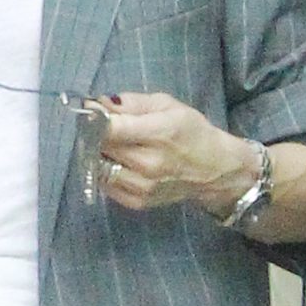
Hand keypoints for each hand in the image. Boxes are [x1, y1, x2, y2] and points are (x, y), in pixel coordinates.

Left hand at [96, 91, 255, 216]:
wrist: (214, 170)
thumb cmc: (192, 132)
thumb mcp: (167, 106)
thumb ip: (132, 102)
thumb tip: (99, 103)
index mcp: (159, 133)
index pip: (111, 128)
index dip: (93, 119)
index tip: (91, 112)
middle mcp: (149, 163)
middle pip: (101, 147)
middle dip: (94, 134)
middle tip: (101, 127)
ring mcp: (142, 186)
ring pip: (99, 167)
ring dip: (98, 155)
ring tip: (111, 146)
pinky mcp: (137, 202)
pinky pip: (106, 185)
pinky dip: (105, 172)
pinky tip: (118, 164)